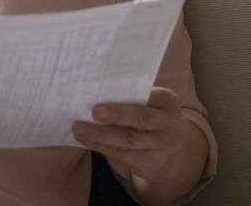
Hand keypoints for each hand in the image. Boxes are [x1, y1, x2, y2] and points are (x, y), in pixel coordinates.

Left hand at [72, 87, 200, 186]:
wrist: (171, 150)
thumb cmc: (151, 117)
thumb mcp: (151, 104)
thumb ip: (131, 96)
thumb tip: (95, 88)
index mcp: (168, 101)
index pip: (150, 96)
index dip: (129, 94)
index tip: (106, 90)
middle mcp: (169, 123)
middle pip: (141, 118)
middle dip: (116, 115)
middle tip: (93, 112)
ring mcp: (163, 144)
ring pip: (129, 140)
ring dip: (101, 135)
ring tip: (79, 129)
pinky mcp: (153, 162)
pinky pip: (124, 155)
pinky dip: (102, 147)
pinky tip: (87, 141)